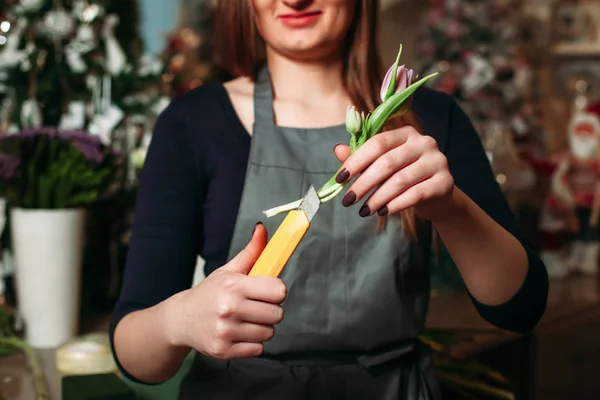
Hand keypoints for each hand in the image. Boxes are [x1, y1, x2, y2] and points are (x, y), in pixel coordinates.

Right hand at [166, 223, 286, 359]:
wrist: (181, 319)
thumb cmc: (210, 292)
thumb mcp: (229, 271)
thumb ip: (251, 252)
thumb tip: (262, 228)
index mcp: (233, 285)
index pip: (278, 290)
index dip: (276, 291)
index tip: (267, 291)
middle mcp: (229, 308)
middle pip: (277, 314)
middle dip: (270, 310)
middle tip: (255, 306)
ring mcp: (226, 331)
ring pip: (269, 332)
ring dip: (261, 327)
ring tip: (245, 320)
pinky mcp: (224, 351)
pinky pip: (258, 349)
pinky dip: (252, 343)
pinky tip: (238, 333)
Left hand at [333, 126, 454, 221]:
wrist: (437, 196)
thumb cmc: (404, 177)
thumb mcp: (382, 166)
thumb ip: (362, 158)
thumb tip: (337, 150)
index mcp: (406, 133)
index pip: (378, 142)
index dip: (356, 160)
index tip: (340, 179)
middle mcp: (424, 142)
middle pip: (387, 162)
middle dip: (364, 183)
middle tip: (348, 200)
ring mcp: (437, 161)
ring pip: (400, 180)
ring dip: (377, 197)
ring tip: (363, 211)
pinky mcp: (445, 181)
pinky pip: (416, 194)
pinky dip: (396, 204)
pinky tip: (382, 212)